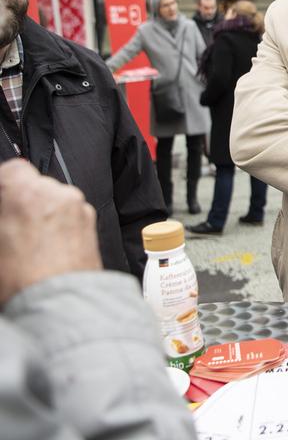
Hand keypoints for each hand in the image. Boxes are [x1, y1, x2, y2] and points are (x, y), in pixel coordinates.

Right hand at [0, 160, 100, 304]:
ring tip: (33, 242)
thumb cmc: (22, 280)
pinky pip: (71, 213)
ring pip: (56, 199)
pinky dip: (60, 223)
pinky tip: (50, 247)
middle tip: (12, 226)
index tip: (3, 201)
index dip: (5, 185)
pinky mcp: (92, 223)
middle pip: (36, 185)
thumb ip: (4, 216)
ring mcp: (79, 207)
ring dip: (44, 212)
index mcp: (25, 192)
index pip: (13, 169)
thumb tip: (6, 215)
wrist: (62, 305)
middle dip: (24, 201)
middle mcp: (57, 193)